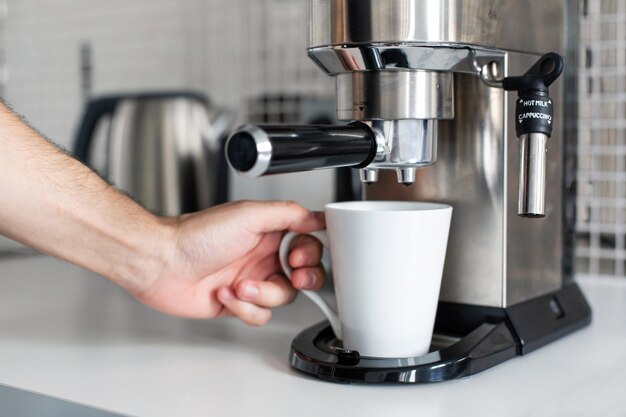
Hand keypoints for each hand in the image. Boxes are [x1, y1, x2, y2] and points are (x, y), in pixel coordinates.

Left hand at [130, 201, 325, 324]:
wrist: (161, 263)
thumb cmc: (196, 236)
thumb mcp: (249, 214)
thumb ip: (289, 214)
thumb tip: (317, 217)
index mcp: (268, 232)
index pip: (307, 243)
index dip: (310, 254)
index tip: (299, 257)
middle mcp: (263, 256)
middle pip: (304, 274)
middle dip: (303, 278)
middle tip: (292, 276)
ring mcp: (252, 281)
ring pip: (283, 297)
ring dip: (263, 293)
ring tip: (240, 285)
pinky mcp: (238, 304)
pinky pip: (260, 315)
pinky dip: (245, 308)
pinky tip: (225, 294)